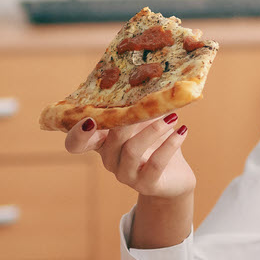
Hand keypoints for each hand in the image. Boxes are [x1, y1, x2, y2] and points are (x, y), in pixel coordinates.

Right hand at [63, 114, 194, 200]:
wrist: (174, 176)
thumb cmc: (154, 143)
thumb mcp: (143, 122)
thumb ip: (136, 106)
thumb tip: (145, 75)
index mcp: (102, 144)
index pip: (76, 144)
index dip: (77, 134)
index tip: (89, 119)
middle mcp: (110, 160)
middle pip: (112, 139)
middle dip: (129, 120)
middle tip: (149, 104)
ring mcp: (126, 175)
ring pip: (133, 151)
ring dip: (154, 130)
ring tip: (172, 116)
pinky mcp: (147, 184)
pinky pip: (156, 163)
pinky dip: (170, 144)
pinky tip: (182, 130)